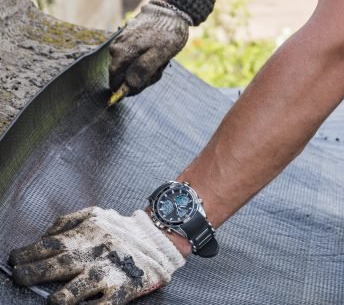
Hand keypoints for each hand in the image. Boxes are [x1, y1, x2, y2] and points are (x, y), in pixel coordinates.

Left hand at [9, 208, 185, 303]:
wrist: (161, 239)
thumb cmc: (122, 229)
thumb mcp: (96, 215)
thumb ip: (68, 223)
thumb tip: (42, 239)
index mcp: (91, 232)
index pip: (53, 244)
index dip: (30, 253)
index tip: (15, 260)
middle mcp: (99, 251)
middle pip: (63, 263)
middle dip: (36, 272)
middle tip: (20, 278)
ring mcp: (112, 271)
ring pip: (82, 286)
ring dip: (62, 296)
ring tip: (52, 301)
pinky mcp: (126, 288)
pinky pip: (106, 304)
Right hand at [109, 3, 188, 95]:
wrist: (172, 10)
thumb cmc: (168, 33)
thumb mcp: (160, 54)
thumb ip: (143, 69)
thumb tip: (129, 86)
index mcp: (121, 52)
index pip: (116, 81)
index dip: (130, 87)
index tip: (146, 83)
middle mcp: (116, 47)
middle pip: (123, 74)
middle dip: (141, 76)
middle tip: (158, 70)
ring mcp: (121, 42)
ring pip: (129, 66)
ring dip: (145, 68)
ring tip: (160, 60)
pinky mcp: (128, 38)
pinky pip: (133, 56)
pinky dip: (145, 58)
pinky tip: (156, 53)